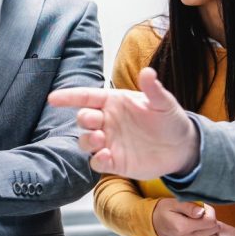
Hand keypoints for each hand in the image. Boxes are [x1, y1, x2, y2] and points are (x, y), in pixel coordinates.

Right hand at [48, 67, 198, 178]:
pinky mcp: (114, 162)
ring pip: (85, 141)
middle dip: (83, 119)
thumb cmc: (170, 120)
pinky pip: (97, 163)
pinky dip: (98, 161)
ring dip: (88, 140)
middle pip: (83, 118)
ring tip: (101, 140)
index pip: (86, 97)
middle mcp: (107, 121)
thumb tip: (148, 72)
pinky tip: (107, 157)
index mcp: (114, 102)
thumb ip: (153, 89)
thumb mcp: (164, 103)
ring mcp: (109, 142)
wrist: (182, 148)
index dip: (69, 97)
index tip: (52, 98)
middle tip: (96, 122)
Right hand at [151, 199, 218, 235]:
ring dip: (212, 231)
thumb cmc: (165, 211)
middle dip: (212, 221)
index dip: (210, 212)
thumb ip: (189, 206)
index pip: (210, 222)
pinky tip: (202, 233)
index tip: (204, 208)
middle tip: (203, 215)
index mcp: (182, 227)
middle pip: (213, 231)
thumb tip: (202, 212)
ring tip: (203, 224)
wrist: (154, 225)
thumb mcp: (174, 203)